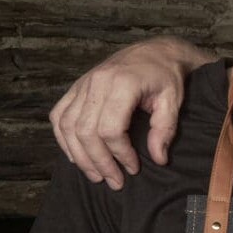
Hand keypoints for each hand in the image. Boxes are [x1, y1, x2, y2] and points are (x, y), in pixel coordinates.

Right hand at [50, 39, 203, 187]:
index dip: (120, 154)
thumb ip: (165, 129)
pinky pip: (59, 116)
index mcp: (122, 84)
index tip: (133, 168)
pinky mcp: (75, 88)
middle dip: (99, 162)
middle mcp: (96, 83)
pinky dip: (63, 139)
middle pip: (85, 131)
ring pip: (68, 126)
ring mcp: (82, 84)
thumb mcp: (173, 100)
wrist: (153, 52)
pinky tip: (76, 156)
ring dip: (80, 156)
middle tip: (114, 181)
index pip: (111, 129)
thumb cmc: (165, 76)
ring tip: (96, 175)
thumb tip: (158, 158)